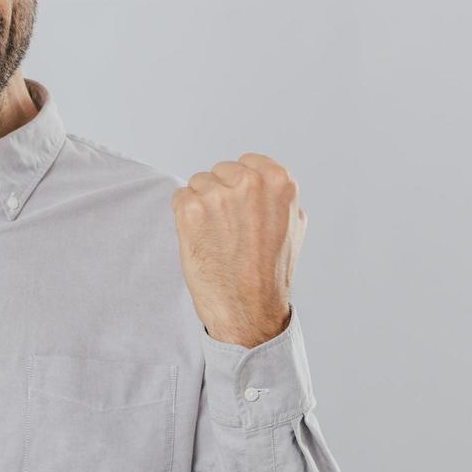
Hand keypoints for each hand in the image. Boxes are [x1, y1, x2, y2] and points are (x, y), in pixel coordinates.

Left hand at [170, 152, 303, 347]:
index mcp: (279, 181)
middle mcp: (249, 182)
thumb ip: (277, 197)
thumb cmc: (271, 273)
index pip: (248, 162)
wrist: (248, 309)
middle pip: (220, 171)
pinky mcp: (191, 209)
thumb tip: (263, 180)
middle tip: (229, 229)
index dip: (241, 186)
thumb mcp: (292, 226)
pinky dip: (184, 218)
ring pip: (198, 184)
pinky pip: (179, 198)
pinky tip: (201, 240)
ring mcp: (218, 194)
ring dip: (201, 206)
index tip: (242, 208)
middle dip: (220, 194)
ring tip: (217, 238)